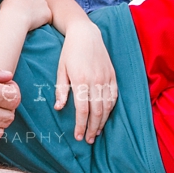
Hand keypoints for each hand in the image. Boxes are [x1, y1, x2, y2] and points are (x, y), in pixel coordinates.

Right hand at [0, 0, 51, 30]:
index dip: (27, 5)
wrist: (15, 17)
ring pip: (43, 10)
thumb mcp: (5, 2)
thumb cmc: (7, 11)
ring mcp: (43, 3)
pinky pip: (48, 19)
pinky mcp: (47, 13)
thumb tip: (9, 5)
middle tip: (28, 18)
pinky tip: (37, 27)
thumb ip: (11, 1)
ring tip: (31, 23)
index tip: (23, 12)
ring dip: (40, 16)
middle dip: (35, 9)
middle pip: (38, 2)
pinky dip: (44, 23)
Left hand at [54, 23, 116, 143]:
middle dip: (92, 128)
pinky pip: (114, 96)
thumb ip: (61, 89)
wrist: (85, 33)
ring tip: (96, 132)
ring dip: (102, 122)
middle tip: (87, 139)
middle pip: (97, 111)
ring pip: (107, 106)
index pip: (83, 110)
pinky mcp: (113, 75)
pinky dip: (110, 109)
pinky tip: (105, 117)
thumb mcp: (61, 69)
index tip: (78, 136)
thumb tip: (59, 108)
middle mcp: (96, 80)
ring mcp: (106, 78)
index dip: (81, 125)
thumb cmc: (69, 52)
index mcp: (81, 80)